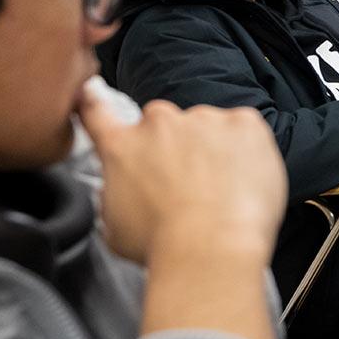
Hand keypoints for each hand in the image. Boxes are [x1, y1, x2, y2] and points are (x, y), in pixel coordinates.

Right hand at [78, 90, 285, 267]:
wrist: (209, 246)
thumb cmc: (160, 246)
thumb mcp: (113, 225)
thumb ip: (114, 193)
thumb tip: (122, 188)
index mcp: (122, 146)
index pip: (98, 112)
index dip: (93, 100)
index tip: (92, 92)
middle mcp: (159, 122)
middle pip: (164, 123)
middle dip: (173, 144)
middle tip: (189, 181)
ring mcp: (203, 118)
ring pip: (207, 126)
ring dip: (212, 147)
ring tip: (220, 188)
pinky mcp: (242, 122)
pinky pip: (244, 128)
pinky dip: (246, 147)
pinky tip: (244, 179)